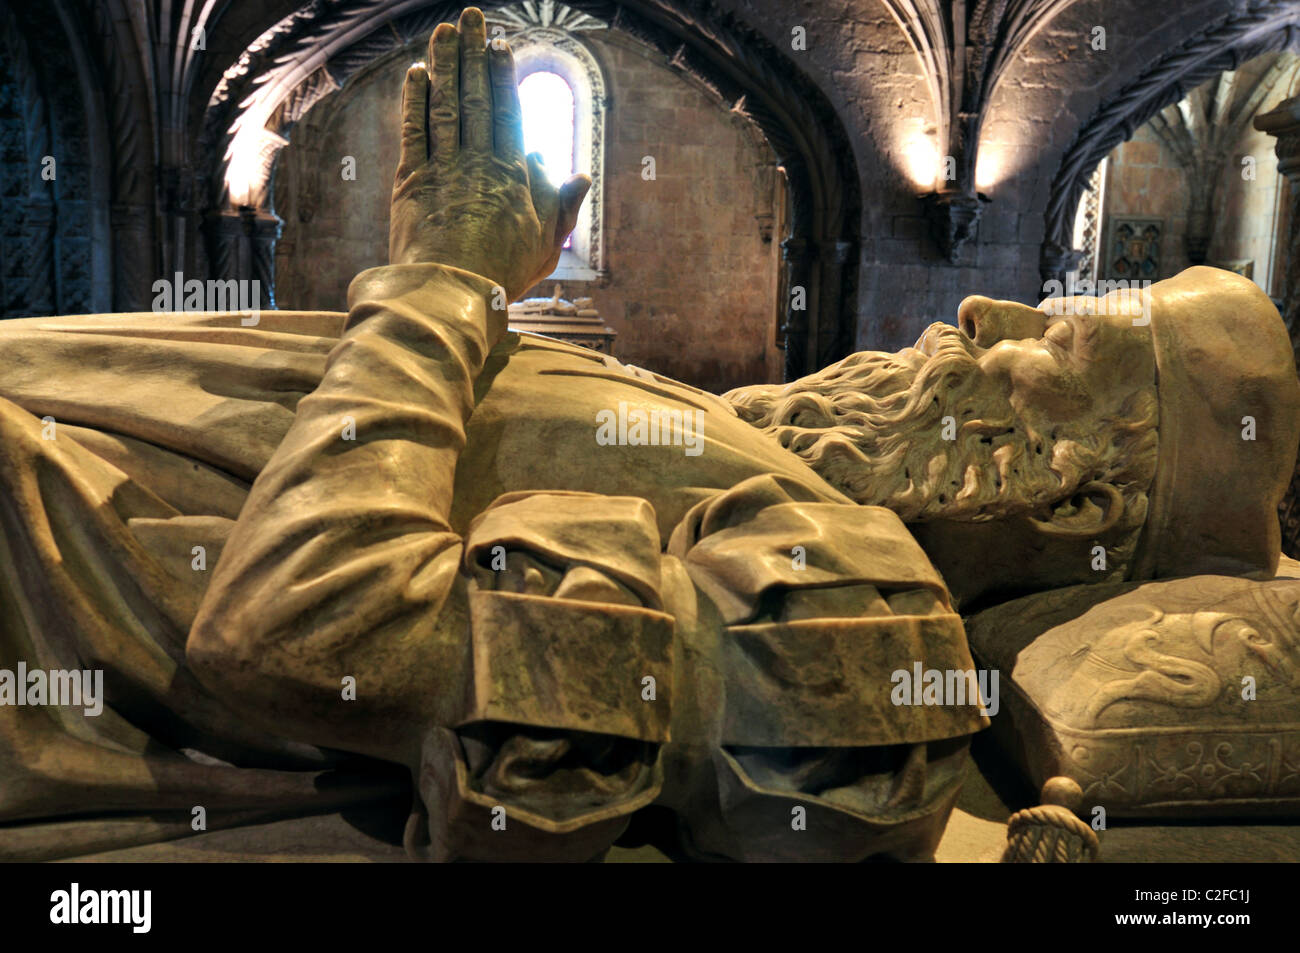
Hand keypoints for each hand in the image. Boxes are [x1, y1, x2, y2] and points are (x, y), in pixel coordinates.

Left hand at [389, 7, 590, 303]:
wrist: (454, 295)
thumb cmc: (503, 275)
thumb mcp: (546, 245)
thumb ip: (562, 205)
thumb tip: (579, 174)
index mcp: (513, 175)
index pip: (508, 112)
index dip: (503, 75)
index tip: (500, 45)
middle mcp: (478, 162)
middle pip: (476, 97)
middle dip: (472, 53)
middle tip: (470, 17)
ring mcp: (443, 168)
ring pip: (445, 105)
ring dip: (443, 64)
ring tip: (444, 32)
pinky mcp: (411, 181)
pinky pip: (414, 131)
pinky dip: (414, 100)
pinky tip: (416, 73)